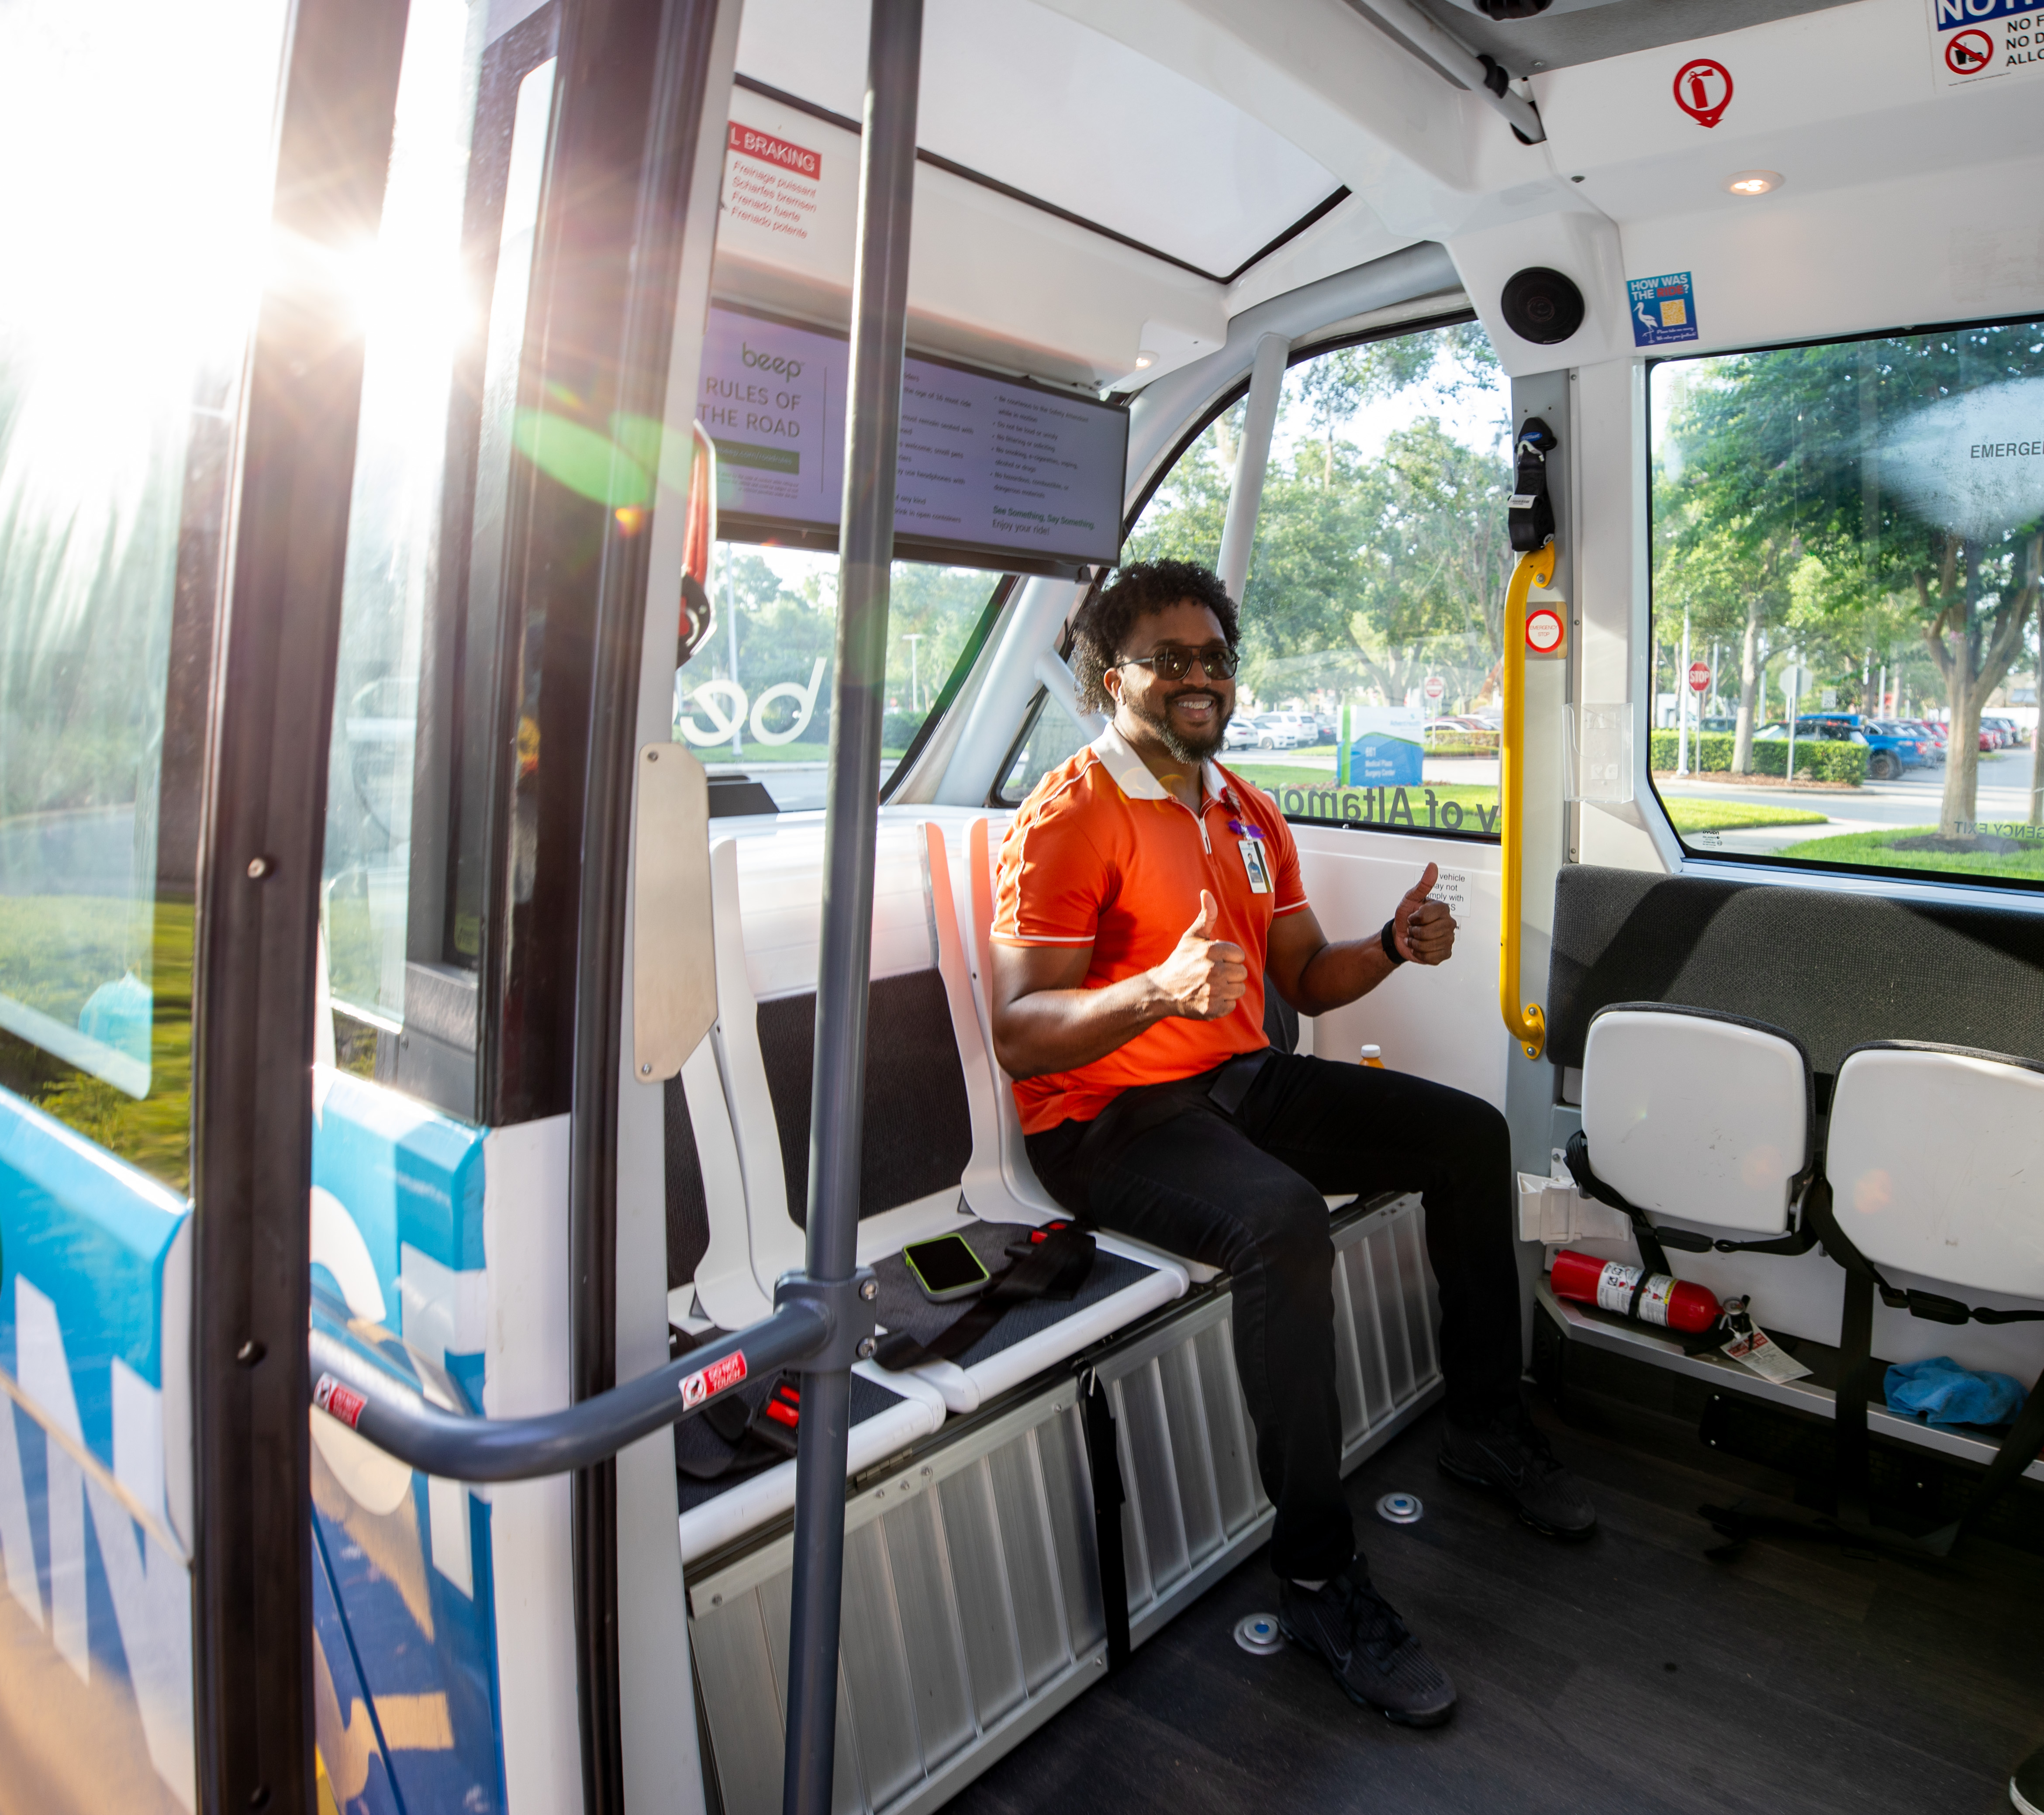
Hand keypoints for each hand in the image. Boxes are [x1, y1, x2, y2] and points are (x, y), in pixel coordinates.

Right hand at [1152, 889, 1246, 1019]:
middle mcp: (1213, 971)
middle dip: (1230, 973)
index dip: (1229, 958)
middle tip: (1213, 974)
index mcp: (1211, 951)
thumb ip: (1206, 916)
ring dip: (1228, 989)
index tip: (1215, 960)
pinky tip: (1209, 997)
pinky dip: (1223, 1003)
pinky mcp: (1212, 1008)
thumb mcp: (1192, 936)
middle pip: (1242, 973)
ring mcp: (1213, 991)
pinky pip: (1232, 1005)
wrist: (1162, 990)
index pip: (1239, 955)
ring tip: (1212, 985)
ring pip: (1239, 990)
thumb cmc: (1180, 961)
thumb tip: (1207, 892)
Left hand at [1391, 863, 1455, 965]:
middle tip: (1413, 928)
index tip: (1412, 917)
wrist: (1401, 935)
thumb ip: (1422, 885)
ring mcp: (1449, 939)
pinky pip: (1431, 957)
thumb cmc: (1406, 916)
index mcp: (1442, 908)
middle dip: (1413, 932)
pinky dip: (1420, 954)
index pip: (1425, 916)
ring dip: (1415, 943)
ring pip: (1427, 946)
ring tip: (1416, 937)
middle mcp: (1449, 923)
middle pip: (1427, 933)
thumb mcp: (1410, 898)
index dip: (1413, 918)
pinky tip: (1420, 948)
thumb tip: (1432, 866)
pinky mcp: (1445, 953)